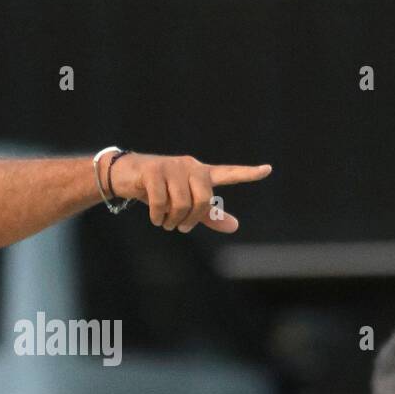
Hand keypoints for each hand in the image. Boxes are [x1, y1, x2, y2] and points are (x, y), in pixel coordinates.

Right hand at [107, 152, 271, 233]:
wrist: (126, 176)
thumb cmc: (159, 190)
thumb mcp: (186, 204)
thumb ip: (209, 215)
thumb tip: (236, 226)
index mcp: (201, 174)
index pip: (228, 173)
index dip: (247, 174)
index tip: (268, 170)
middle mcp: (190, 166)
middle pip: (202, 200)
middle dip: (190, 219)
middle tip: (179, 227)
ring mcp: (171, 167)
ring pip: (180, 204)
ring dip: (171, 220)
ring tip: (164, 222)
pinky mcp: (153, 170)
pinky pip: (160, 201)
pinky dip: (157, 216)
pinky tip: (154, 217)